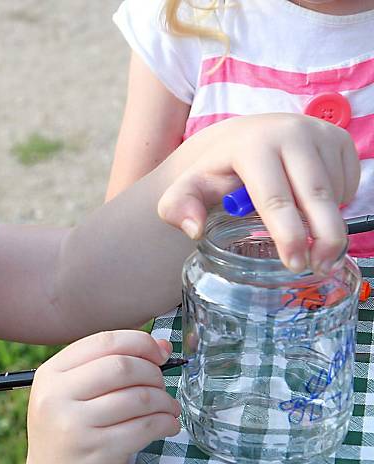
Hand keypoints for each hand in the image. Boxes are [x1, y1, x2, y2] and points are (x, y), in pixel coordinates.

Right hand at [21, 330, 180, 463]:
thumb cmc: (68, 435)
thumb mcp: (68, 395)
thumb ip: (105, 367)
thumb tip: (161, 345)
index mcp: (50, 375)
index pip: (103, 342)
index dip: (140, 343)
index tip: (160, 353)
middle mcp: (57, 397)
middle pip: (122, 367)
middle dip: (153, 373)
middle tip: (161, 385)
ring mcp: (76, 426)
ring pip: (138, 397)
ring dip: (164, 400)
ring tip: (168, 408)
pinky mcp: (98, 452)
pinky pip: (146, 427)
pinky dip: (165, 423)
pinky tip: (167, 426)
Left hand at [157, 113, 359, 274]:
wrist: (244, 137)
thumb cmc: (216, 172)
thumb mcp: (188, 188)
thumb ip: (177, 208)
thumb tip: (193, 229)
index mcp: (252, 146)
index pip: (275, 197)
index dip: (288, 234)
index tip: (295, 263)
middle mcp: (290, 133)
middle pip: (315, 195)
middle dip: (323, 237)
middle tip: (320, 268)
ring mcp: (318, 132)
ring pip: (334, 191)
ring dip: (330, 224)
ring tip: (316, 248)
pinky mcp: (340, 138)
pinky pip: (348, 182)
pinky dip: (338, 205)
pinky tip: (315, 211)